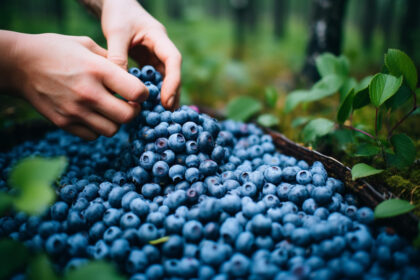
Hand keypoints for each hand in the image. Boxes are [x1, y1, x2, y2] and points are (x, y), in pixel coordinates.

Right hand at [11, 32, 147, 139]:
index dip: (144, 93)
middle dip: (134, 111)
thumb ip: (112, 60)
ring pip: (112, 131)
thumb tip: (133, 75)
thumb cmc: (56, 50)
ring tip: (109, 110)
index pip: (137, 92)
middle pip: (128, 117)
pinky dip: (97, 129)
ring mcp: (75, 111)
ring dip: (115, 122)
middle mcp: (88, 93)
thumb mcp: (86, 45)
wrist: (19, 64)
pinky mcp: (63, 123)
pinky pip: (93, 136)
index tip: (140, 92)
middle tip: (129, 104)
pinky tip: (93, 115)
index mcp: (98, 70)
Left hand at [101, 0, 181, 109]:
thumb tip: (119, 85)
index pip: (173, 60)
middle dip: (172, 92)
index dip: (173, 81)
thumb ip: (118, 56)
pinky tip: (146, 104)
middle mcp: (161, 48)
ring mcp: (155, 55)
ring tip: (161, 113)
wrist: (115, 4)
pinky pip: (153, 78)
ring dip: (164, 94)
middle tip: (168, 112)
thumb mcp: (116, 33)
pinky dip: (151, 90)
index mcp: (159, 37)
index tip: (166, 99)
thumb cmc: (117, 14)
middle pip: (173, 72)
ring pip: (164, 77)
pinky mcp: (147, 60)